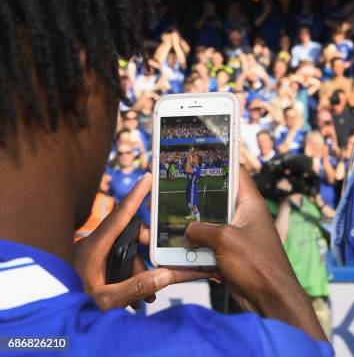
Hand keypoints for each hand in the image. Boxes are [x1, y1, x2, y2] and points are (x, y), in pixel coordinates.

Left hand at [74, 174, 208, 309]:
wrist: (46, 319)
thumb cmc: (68, 308)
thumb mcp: (105, 301)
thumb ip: (136, 288)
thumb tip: (165, 275)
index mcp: (93, 249)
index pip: (120, 215)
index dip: (136, 195)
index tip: (148, 178)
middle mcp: (91, 248)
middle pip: (128, 238)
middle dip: (147, 256)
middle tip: (161, 271)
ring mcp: (90, 257)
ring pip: (123, 255)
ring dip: (138, 273)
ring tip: (145, 297)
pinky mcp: (89, 268)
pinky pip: (114, 265)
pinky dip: (127, 278)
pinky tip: (133, 298)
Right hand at [185, 168, 326, 340]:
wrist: (271, 300)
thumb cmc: (257, 265)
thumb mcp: (225, 240)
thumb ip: (201, 230)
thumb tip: (186, 231)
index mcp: (249, 203)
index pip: (235, 172)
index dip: (218, 162)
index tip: (197, 157)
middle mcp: (243, 217)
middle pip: (215, 201)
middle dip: (192, 201)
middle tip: (169, 195)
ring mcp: (236, 237)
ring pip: (208, 227)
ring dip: (189, 231)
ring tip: (164, 226)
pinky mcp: (230, 257)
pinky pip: (207, 250)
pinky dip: (193, 253)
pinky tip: (174, 256)